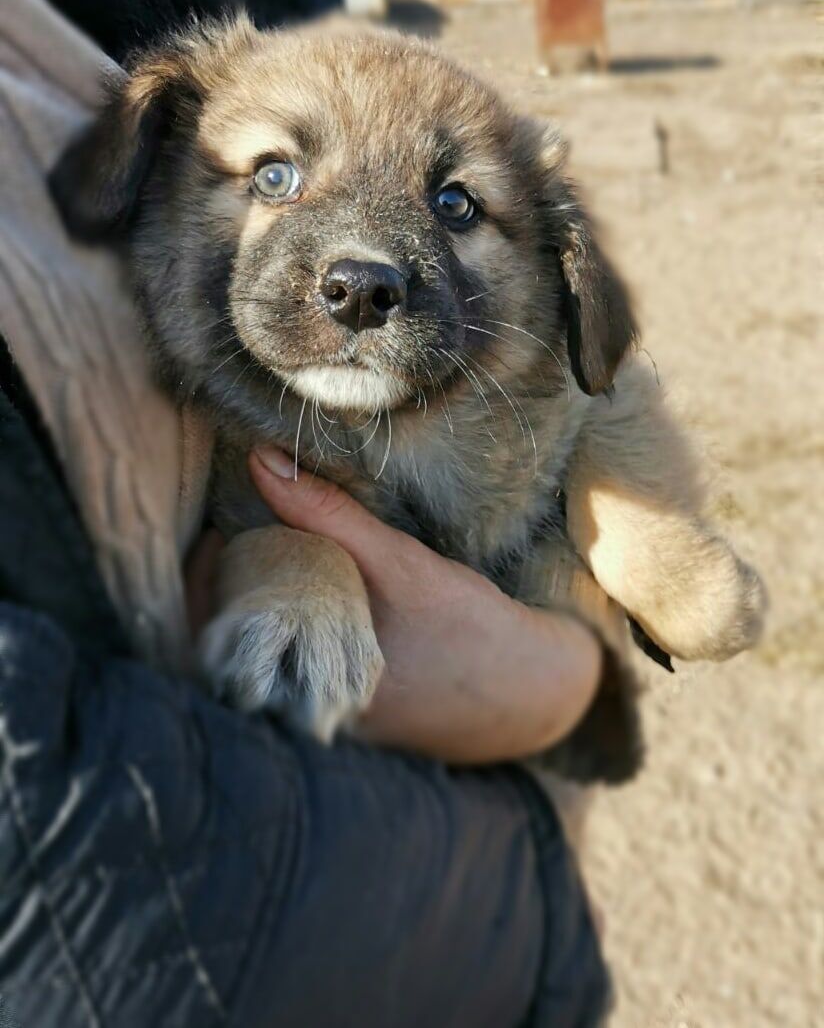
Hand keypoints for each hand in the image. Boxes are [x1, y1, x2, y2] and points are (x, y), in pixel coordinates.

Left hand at [247, 447, 601, 764]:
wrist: (533, 690)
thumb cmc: (469, 629)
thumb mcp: (399, 565)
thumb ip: (329, 515)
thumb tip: (260, 459)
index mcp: (306, 690)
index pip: (213, 637)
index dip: (201, 582)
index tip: (217, 534)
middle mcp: (307, 719)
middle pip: (234, 650)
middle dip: (230, 593)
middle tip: (237, 541)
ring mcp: (326, 723)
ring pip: (264, 659)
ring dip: (260, 611)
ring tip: (268, 562)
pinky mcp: (348, 718)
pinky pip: (296, 670)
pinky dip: (293, 631)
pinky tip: (310, 597)